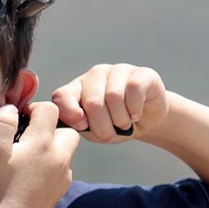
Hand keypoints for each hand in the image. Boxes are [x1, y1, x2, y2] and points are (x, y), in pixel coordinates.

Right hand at [0, 102, 79, 207]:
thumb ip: (3, 122)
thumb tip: (11, 109)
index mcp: (43, 142)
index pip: (50, 109)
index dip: (34, 108)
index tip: (21, 117)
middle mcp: (60, 157)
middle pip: (68, 130)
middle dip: (52, 128)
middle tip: (30, 136)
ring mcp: (63, 176)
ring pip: (66, 152)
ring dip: (52, 149)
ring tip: (29, 157)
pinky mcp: (60, 191)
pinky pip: (62, 171)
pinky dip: (51, 168)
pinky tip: (31, 176)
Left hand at [51, 63, 168, 142]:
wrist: (146, 121)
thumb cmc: (114, 126)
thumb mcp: (94, 131)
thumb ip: (81, 126)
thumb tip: (78, 119)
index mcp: (77, 89)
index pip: (62, 97)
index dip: (70, 114)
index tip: (82, 126)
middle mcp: (95, 75)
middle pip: (92, 101)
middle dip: (102, 127)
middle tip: (110, 136)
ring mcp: (117, 71)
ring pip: (113, 96)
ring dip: (120, 120)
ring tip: (124, 124)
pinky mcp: (140, 73)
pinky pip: (133, 89)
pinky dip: (135, 109)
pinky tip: (135, 115)